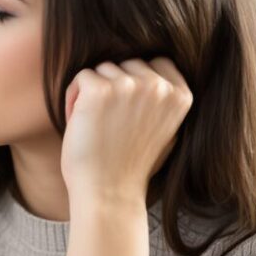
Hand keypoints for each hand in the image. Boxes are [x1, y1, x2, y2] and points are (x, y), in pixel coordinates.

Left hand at [60, 58, 192, 205]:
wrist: (109, 192)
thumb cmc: (131, 165)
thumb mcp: (166, 131)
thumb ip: (165, 102)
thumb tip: (158, 76)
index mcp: (181, 95)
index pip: (157, 63)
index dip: (137, 82)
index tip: (128, 111)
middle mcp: (159, 86)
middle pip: (128, 63)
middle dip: (114, 86)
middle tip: (109, 121)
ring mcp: (130, 85)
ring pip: (103, 69)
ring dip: (93, 92)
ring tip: (96, 124)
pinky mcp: (100, 89)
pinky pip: (81, 77)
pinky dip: (74, 97)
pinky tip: (80, 122)